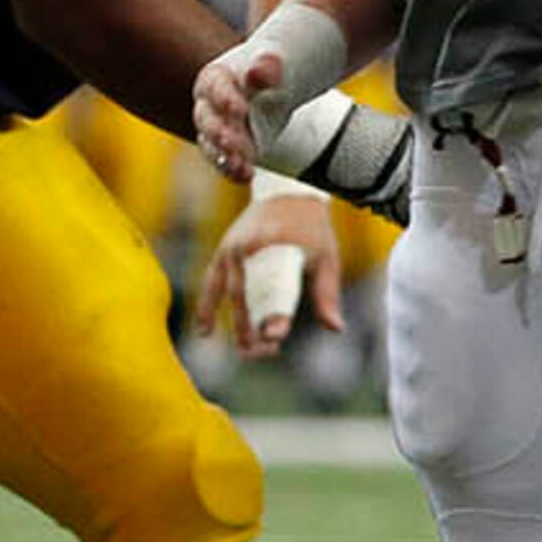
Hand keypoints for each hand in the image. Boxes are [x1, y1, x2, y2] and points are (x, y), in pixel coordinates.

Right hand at [193, 34, 297, 181]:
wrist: (273, 90)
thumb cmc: (268, 71)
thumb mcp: (272, 66)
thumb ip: (266, 68)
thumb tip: (257, 74)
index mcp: (214, 78)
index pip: (214, 87)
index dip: (225, 98)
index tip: (241, 108)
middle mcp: (209, 106)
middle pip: (206, 120)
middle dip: (217, 132)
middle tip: (230, 141)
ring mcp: (216, 131)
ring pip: (213, 147)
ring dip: (224, 157)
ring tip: (240, 165)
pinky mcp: (228, 151)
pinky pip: (226, 165)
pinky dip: (234, 172)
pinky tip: (247, 175)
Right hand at [196, 193, 342, 358]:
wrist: (286, 191)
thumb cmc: (312, 228)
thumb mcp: (326, 257)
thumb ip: (327, 293)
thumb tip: (335, 328)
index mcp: (281, 247)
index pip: (278, 286)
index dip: (276, 312)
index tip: (276, 336)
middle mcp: (253, 248)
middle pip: (251, 295)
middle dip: (255, 326)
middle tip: (267, 350)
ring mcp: (234, 250)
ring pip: (232, 293)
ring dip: (237, 323)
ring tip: (246, 350)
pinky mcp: (223, 251)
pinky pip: (211, 283)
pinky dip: (207, 307)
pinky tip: (205, 332)